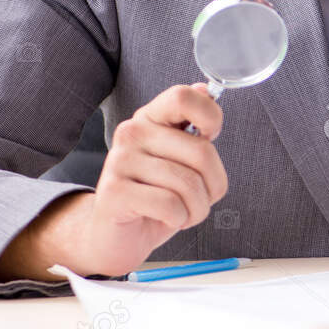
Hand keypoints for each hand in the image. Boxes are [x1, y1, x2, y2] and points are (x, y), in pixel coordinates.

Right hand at [73, 83, 227, 277]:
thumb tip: (207, 91)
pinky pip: (170, 205)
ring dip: (197, 209)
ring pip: (188, 184)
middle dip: (214, 186)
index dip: (210, 117)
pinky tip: (167, 219)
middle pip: (201, 151)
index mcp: (150, 118)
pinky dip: (179, 219)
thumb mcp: (180, 162)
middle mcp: (132, 132)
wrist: (116, 237)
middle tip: (200, 199)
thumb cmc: (155, 199)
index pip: (183, 96)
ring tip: (183, 213)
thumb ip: (193, 129)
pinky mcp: (115, 191)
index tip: (210, 138)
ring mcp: (120, 160)